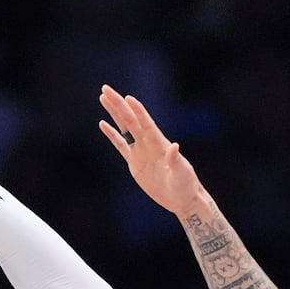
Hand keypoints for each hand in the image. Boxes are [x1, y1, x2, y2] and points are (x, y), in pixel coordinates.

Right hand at [99, 85, 206, 216]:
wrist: (181, 200)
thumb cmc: (186, 186)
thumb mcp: (182, 173)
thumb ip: (175, 160)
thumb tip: (174, 146)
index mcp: (159, 143)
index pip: (145, 123)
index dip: (137, 111)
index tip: (127, 97)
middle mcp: (148, 143)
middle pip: (130, 120)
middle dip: (118, 104)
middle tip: (105, 88)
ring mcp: (140, 151)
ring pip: (124, 127)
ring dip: (114, 113)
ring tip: (103, 98)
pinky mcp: (134, 162)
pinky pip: (120, 145)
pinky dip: (112, 134)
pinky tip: (103, 123)